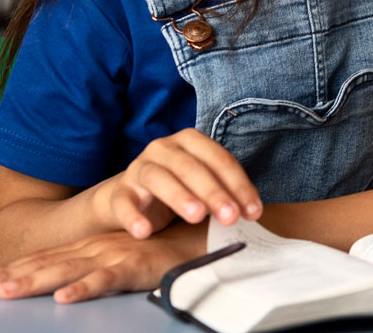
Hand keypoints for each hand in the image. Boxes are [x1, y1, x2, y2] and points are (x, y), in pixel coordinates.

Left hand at [0, 223, 205, 302]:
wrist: (208, 234)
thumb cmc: (168, 248)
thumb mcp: (126, 257)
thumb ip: (101, 268)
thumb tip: (70, 286)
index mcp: (93, 246)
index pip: (46, 258)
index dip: (14, 270)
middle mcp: (98, 247)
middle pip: (47, 263)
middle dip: (11, 276)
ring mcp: (115, 255)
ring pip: (68, 270)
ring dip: (35, 281)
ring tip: (6, 293)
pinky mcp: (138, 265)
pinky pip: (107, 279)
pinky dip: (85, 287)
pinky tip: (65, 298)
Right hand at [91, 128, 262, 238]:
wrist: (130, 196)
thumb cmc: (177, 187)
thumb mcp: (202, 185)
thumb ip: (225, 192)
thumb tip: (252, 212)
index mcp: (190, 141)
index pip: (219, 159)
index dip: (238, 185)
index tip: (253, 211)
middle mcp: (163, 148)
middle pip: (191, 167)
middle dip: (214, 192)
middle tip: (230, 217)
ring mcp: (139, 168)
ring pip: (159, 178)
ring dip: (180, 197)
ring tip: (197, 216)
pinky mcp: (119, 191)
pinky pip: (124, 202)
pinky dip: (133, 216)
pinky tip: (144, 231)